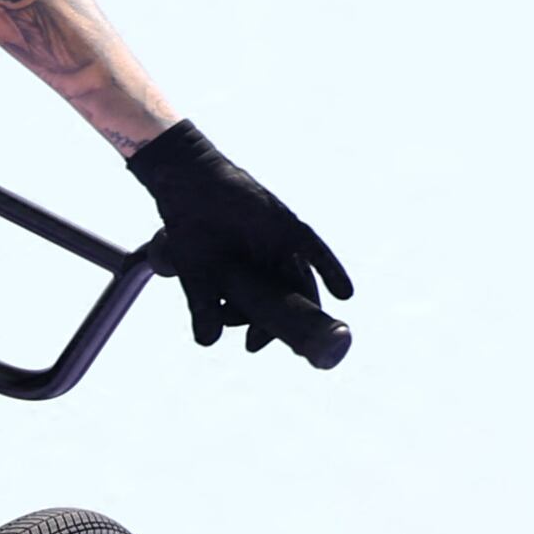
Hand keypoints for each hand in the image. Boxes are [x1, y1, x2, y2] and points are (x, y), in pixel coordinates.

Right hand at [125, 122, 352, 352]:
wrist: (189, 187)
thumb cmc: (191, 233)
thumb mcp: (195, 274)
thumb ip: (204, 307)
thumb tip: (207, 341)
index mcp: (251, 280)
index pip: (268, 313)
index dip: (263, 332)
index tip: (252, 346)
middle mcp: (271, 266)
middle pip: (291, 302)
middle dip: (288, 327)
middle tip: (281, 343)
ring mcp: (282, 248)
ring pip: (303, 283)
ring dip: (311, 308)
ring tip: (316, 330)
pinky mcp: (290, 228)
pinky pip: (316, 252)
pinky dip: (332, 272)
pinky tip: (344, 295)